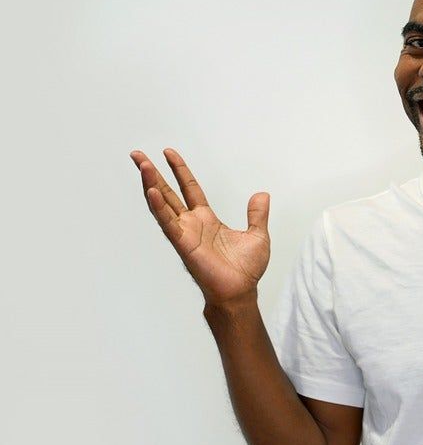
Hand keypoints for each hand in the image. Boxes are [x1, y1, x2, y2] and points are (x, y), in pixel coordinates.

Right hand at [130, 148, 270, 307]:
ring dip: (151, 184)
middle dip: (153, 174)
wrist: (241, 291)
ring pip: (163, 204)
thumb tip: (262, 194)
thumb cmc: (246, 269)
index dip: (180, 171)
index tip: (168, 153)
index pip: (189, 188)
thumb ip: (257, 214)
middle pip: (168, 192)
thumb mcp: (257, 234)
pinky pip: (168, 223)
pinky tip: (151, 192)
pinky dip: (159, 208)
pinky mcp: (184, 244)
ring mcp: (185, 233)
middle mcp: (191, 224)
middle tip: (138, 154)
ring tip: (143, 165)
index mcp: (206, 219)